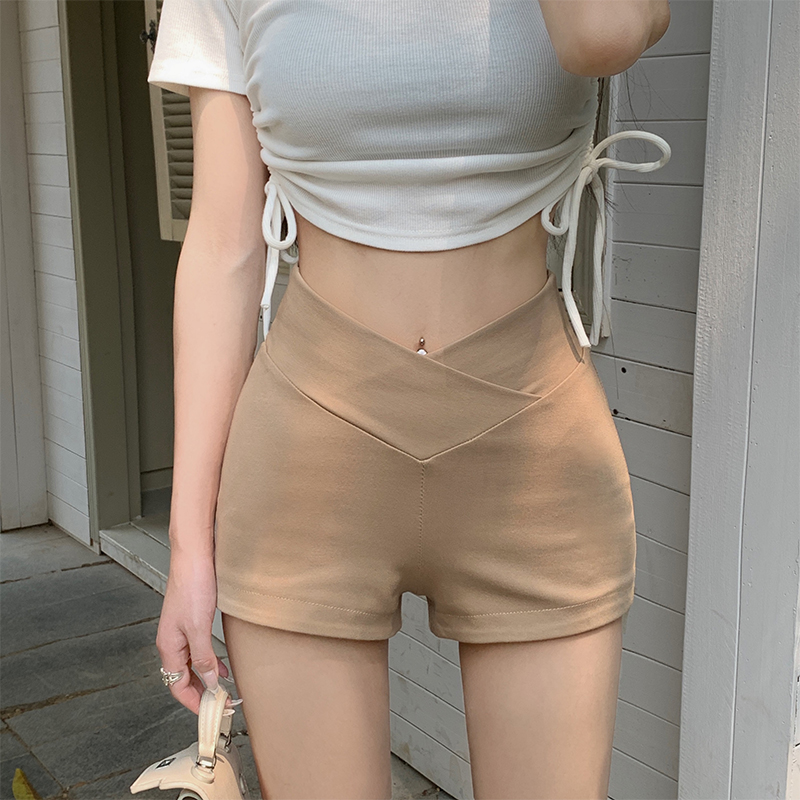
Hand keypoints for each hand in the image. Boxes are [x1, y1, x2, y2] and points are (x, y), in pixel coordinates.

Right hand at [155, 546, 230, 714]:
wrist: (195, 556)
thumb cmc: (193, 586)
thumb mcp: (199, 627)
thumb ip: (202, 657)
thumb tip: (208, 683)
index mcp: (168, 647)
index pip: (177, 687)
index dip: (194, 703)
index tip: (212, 712)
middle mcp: (172, 642)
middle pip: (183, 679)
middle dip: (201, 694)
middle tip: (222, 704)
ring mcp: (181, 631)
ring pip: (192, 665)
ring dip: (206, 679)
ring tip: (225, 689)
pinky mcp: (192, 620)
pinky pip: (198, 650)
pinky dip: (209, 662)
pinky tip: (221, 665)